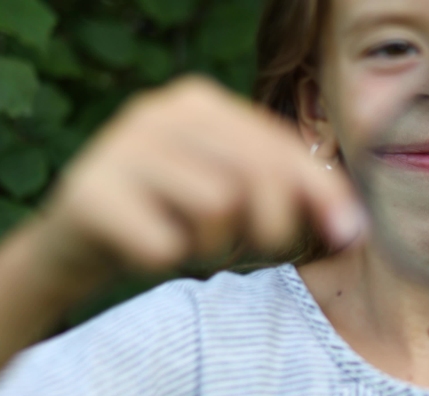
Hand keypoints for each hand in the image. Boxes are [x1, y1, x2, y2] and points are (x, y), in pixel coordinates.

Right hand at [31, 75, 362, 280]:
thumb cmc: (168, 217)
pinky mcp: (90, 193)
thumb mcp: (230, 195)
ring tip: (190, 245)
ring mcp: (120, 147)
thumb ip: (288, 195)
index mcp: (200, 102)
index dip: (323, 192)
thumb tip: (355, 228)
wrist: (73, 242)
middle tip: (252, 252)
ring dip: (214, 247)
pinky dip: (166, 260)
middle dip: (274, 226)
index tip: (349, 234)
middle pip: (256, 171)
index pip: (280, 145)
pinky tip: (147, 250)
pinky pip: (164, 244)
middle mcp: (160, 112)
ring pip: (217, 205)